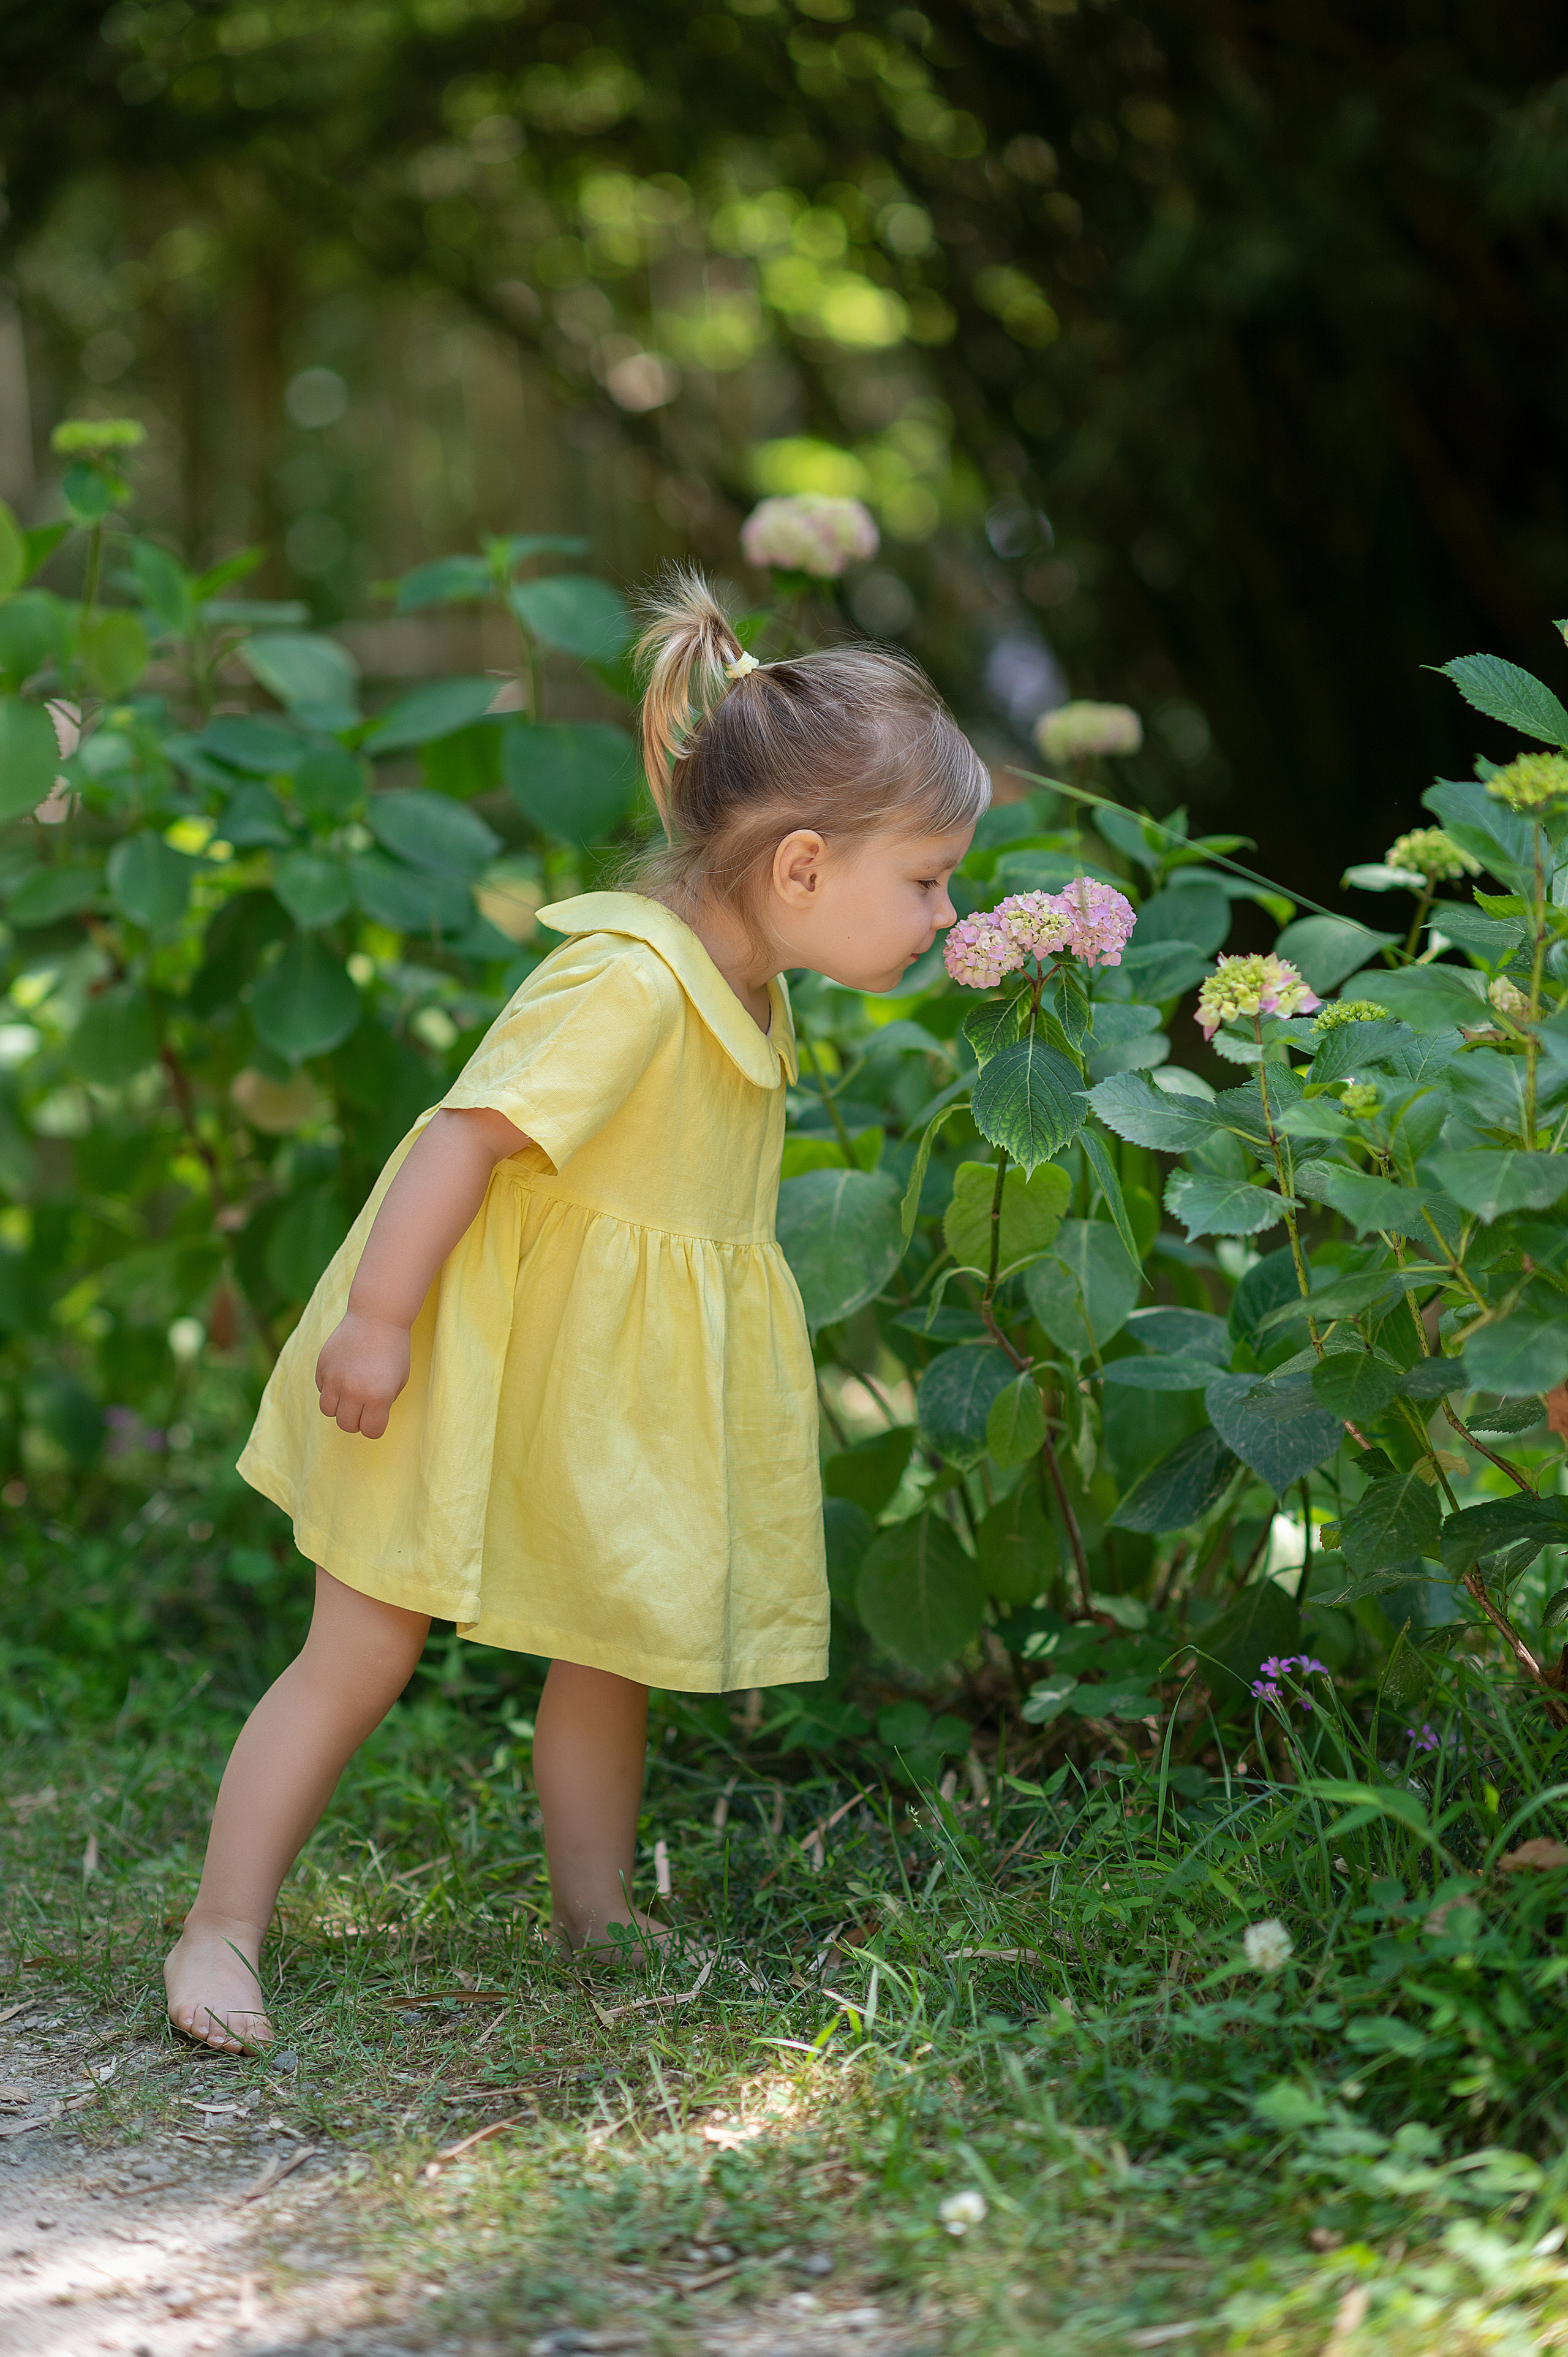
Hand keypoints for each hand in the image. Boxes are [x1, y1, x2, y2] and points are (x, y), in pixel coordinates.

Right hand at [315, 1310, 410, 1438]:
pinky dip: (330, 1388)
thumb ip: (384, 1403)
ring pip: (328, 1411)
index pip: (371, 1431)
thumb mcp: (399, 1380)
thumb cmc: (394, 1349)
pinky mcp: (322, 1367)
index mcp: (378, 1397)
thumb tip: (368, 1417)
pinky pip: (322, 1390)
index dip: (375, 1426)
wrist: (376, 1317)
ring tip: (350, 1394)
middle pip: (347, 1425)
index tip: (378, 1417)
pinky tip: (343, 1374)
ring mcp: (335, 1379)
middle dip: (356, 1420)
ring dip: (340, 1407)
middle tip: (364, 1407)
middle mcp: (354, 1391)